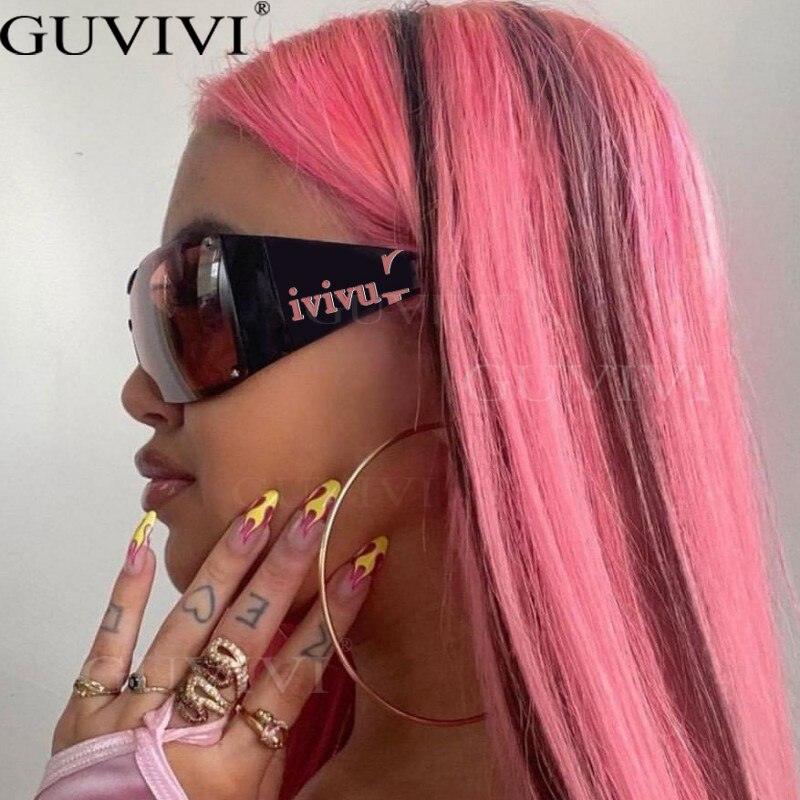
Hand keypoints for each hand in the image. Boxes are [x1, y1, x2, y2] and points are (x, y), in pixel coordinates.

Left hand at [51, 480, 386, 799]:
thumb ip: (273, 738)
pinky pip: (107, 646)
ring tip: (253, 516)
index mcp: (232, 769)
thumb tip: (300, 668)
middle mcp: (182, 734)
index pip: (292, 676)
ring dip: (223, 569)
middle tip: (311, 516)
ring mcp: (130, 716)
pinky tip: (141, 547)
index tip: (358, 567)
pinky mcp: (86, 710)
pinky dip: (125, 596)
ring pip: (184, 629)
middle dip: (282, 572)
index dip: (328, 618)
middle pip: (242, 640)